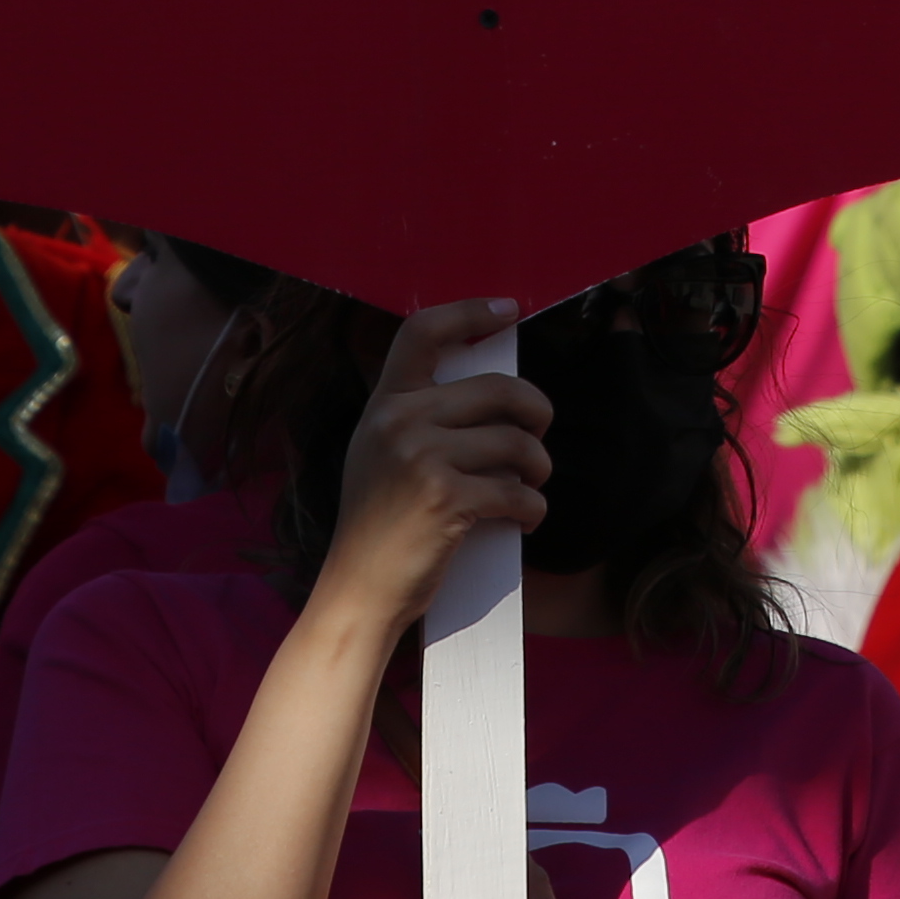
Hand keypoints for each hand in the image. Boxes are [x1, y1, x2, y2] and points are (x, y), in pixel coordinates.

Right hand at [304, 297, 548, 637]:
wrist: (360, 589)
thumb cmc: (380, 525)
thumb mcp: (380, 452)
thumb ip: (418, 416)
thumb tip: (493, 392)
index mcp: (383, 403)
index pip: (423, 332)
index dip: (469, 312)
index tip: (507, 309)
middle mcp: (399, 420)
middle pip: (498, 387)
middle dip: (536, 411)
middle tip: (539, 434)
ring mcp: (422, 457)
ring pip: (517, 441)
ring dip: (538, 467)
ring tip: (531, 484)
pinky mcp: (447, 498)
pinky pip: (517, 490)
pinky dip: (532, 507)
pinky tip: (526, 517)